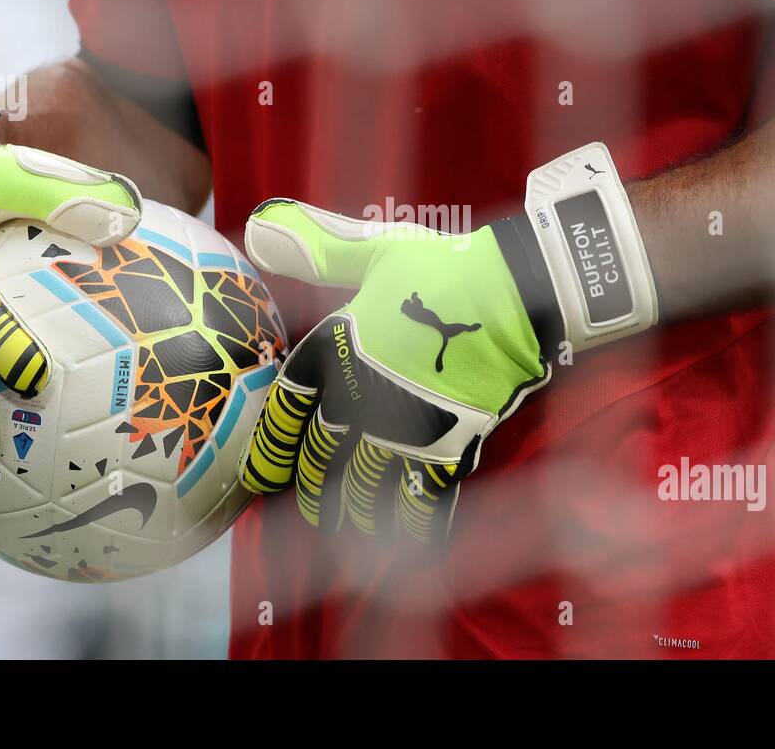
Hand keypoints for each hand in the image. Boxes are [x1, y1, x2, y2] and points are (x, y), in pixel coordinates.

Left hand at [236, 144, 657, 541]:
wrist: (516, 297)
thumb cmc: (445, 270)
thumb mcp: (376, 251)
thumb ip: (317, 248)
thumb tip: (258, 225)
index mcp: (338, 352)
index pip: (287, 410)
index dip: (270, 446)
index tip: (260, 472)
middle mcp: (361, 400)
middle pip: (319, 460)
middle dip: (307, 487)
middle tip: (302, 509)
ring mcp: (403, 431)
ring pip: (362, 490)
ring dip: (349, 515)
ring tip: (343, 532)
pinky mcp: (448, 450)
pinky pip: (418, 504)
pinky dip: (407, 528)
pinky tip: (401, 548)